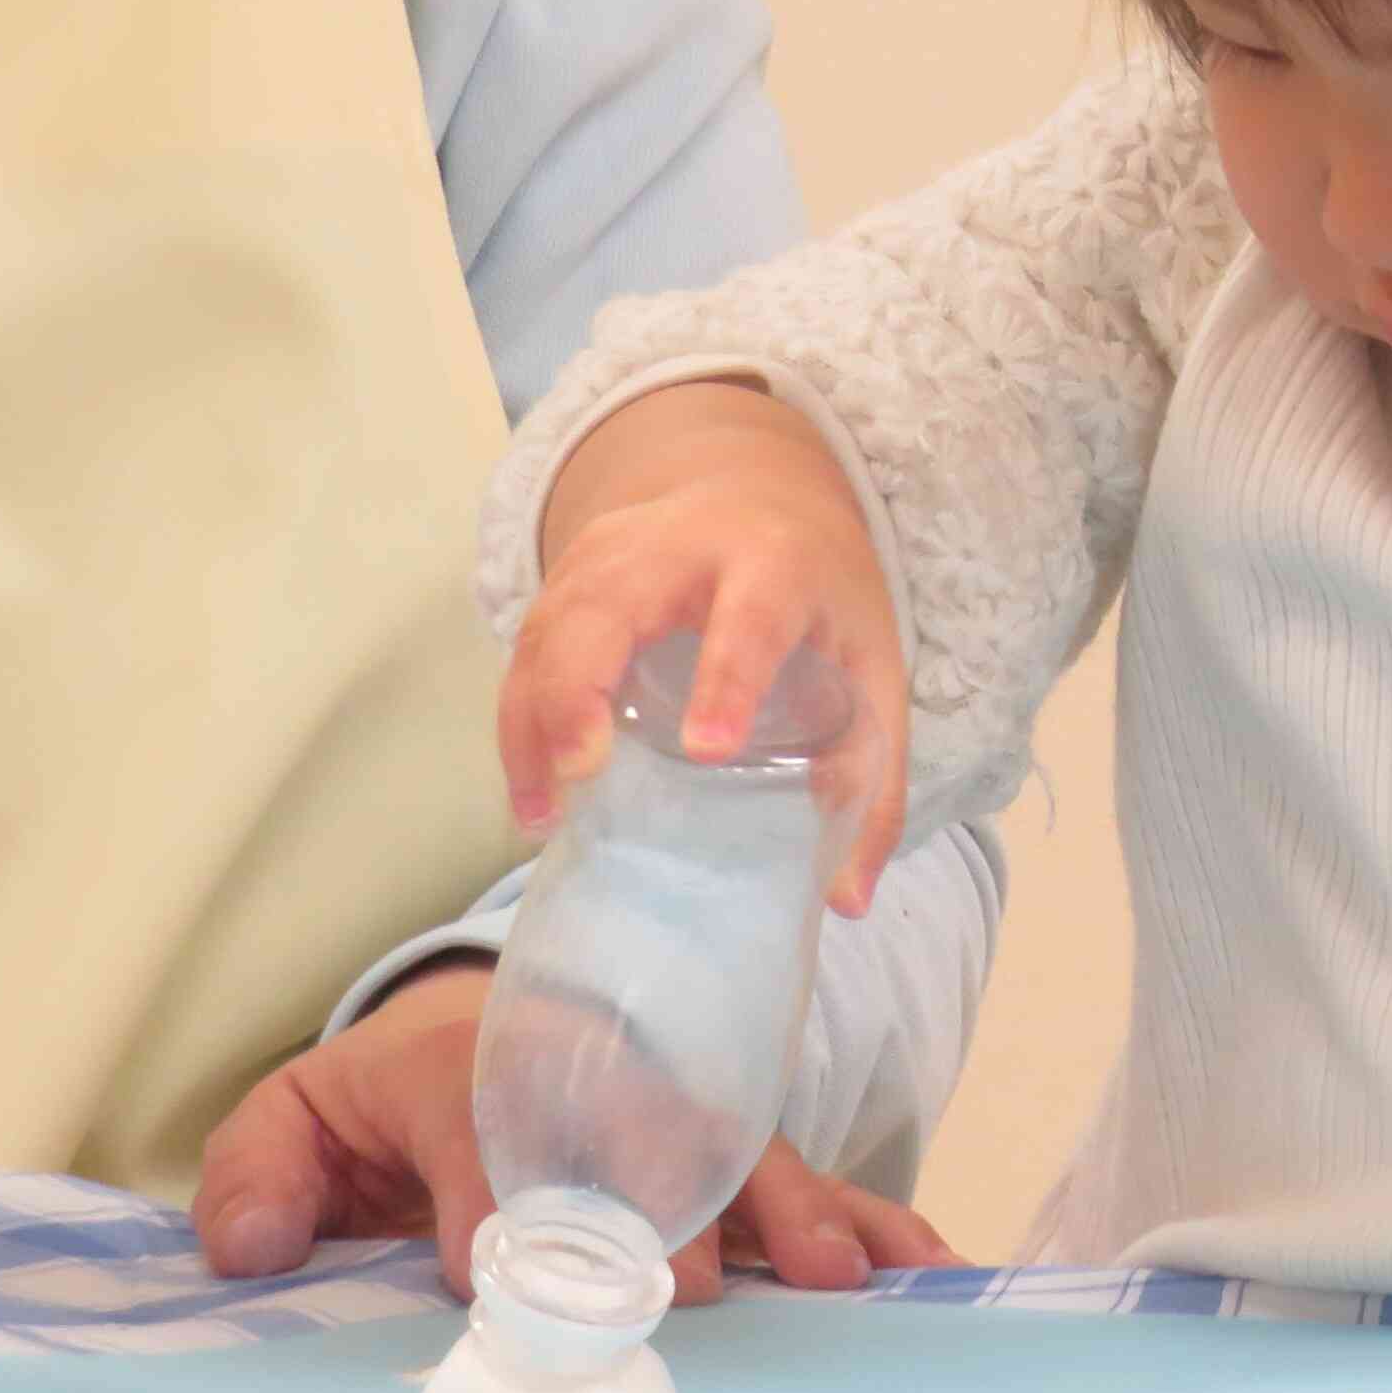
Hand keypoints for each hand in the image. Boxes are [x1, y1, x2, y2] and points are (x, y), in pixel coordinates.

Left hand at [192, 962, 952, 1303]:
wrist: (482, 1031)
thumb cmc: (384, 1101)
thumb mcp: (293, 1117)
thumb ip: (259, 1174)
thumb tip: (249, 1246)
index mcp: (467, 1064)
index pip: (475, 1120)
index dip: (480, 1192)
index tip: (485, 1271)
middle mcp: (593, 1077)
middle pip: (638, 1136)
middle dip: (663, 1212)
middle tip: (686, 1292)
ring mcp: (678, 1112)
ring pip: (742, 1155)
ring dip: (796, 1217)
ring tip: (842, 1279)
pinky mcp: (738, 1151)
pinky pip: (812, 1181)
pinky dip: (876, 1225)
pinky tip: (930, 1271)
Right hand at [504, 379, 910, 911]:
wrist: (762, 493)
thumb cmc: (821, 598)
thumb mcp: (870, 666)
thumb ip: (869, 772)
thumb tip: (847, 899)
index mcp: (777, 563)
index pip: (750, 616)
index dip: (727, 678)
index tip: (707, 748)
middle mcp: (681, 545)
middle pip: (607, 607)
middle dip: (580, 689)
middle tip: (578, 777)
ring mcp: (612, 552)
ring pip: (550, 628)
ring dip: (532, 721)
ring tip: (540, 813)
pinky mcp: (568, 572)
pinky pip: (529, 641)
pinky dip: (520, 712)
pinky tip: (529, 782)